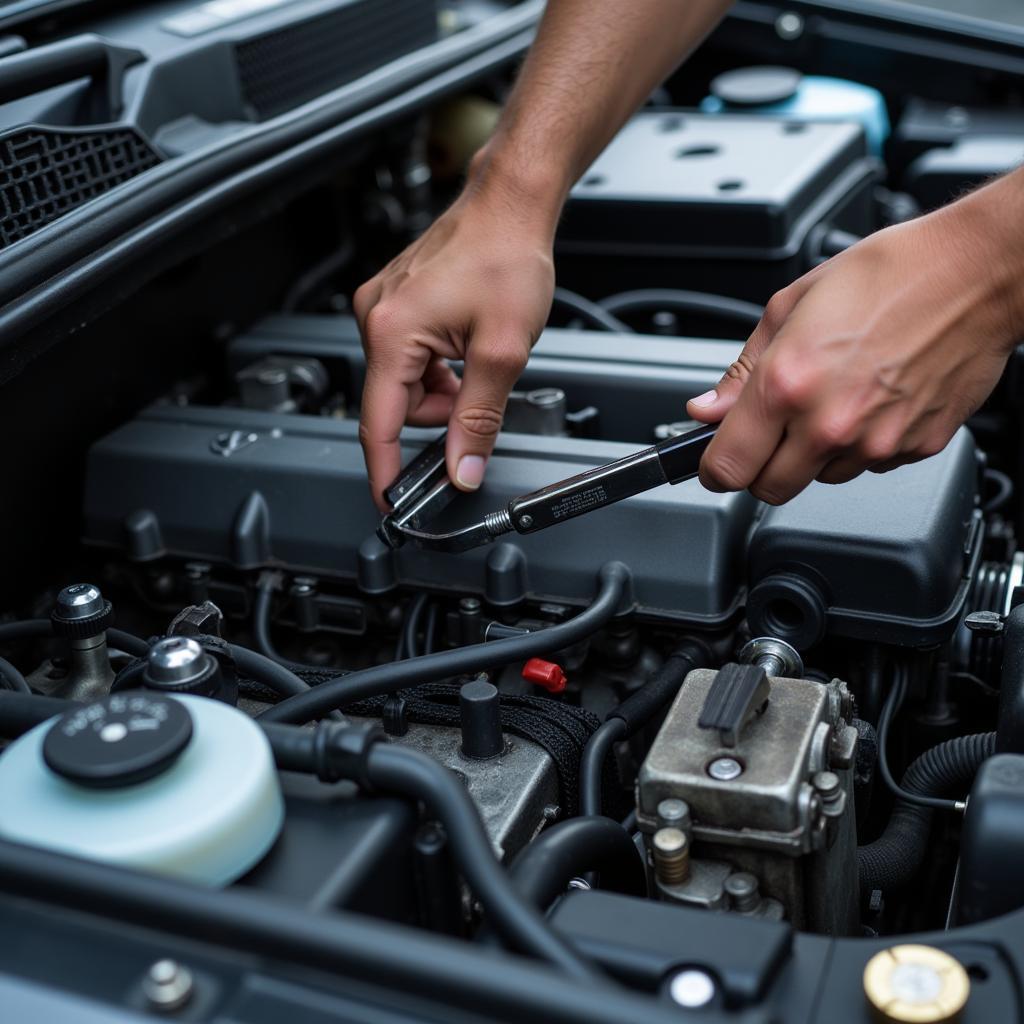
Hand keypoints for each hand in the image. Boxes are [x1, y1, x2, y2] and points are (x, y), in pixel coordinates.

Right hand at [354, 185, 554, 510]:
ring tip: (476, 356)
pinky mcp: (395, 303)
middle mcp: (375, 318)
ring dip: (443, 389)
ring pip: (406, 384)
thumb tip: (463, 468)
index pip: (379, 424)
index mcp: (391, 332)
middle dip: (439, 414)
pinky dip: (439, 367)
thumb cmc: (507, 256)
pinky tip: (465, 344)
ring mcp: (382, 308)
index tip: (392, 504)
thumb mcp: (502, 352)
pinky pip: (409, 359)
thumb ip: (479, 420)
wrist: (511, 206)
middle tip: (478, 390)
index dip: (387, 472)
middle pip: (397, 406)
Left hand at [686, 177, 1023, 503]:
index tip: (713, 462)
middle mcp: (829, 422)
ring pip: (820, 479)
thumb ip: (741, 370)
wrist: (975, 273)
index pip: (727, 467)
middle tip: (771, 431)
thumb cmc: (889, 276)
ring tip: (835, 397)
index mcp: (787, 383)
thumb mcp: (791, 306)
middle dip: (761, 467)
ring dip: (815, 454)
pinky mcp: (914, 449)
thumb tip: (708, 409)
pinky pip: (868, 466)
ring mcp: (875, 442)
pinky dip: (861, 445)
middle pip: (769, 489)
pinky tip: (872, 400)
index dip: (712, 468)